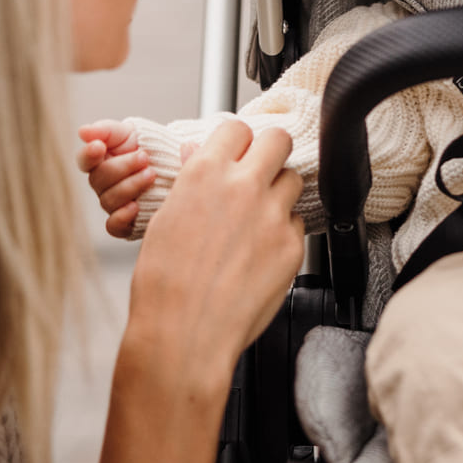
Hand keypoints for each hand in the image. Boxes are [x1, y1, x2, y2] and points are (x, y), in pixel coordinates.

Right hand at [77, 120, 154, 238]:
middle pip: (98, 180)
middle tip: (144, 157)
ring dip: (130, 186)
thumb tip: (83, 132)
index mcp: (100, 161)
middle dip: (123, 167)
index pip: (84, 160)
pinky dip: (122, 217)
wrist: (176, 166)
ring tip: (152, 174)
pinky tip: (136, 206)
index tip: (99, 146)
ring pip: (108, 200)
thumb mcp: (131, 132)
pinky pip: (114, 226)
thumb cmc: (149, 147)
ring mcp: (114, 205)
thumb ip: (106, 130)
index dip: (88, 154)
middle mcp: (103, 185)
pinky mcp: (126, 223)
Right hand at [125, 120, 303, 386]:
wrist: (185, 334)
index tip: (236, 152)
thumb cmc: (165, 285)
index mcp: (206, 174)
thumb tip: (198, 158)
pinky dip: (284, 230)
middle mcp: (244, 187)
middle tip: (260, 170)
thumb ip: (191, 182)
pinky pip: (298, 223)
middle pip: (278, 140)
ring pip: (293, 180)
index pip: (236, 128)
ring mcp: (272, 216)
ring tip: (260, 214)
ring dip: (279, 190)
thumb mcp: (165, 220)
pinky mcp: (292, 246)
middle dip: (269, 152)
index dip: (237, 141)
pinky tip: (262, 249)